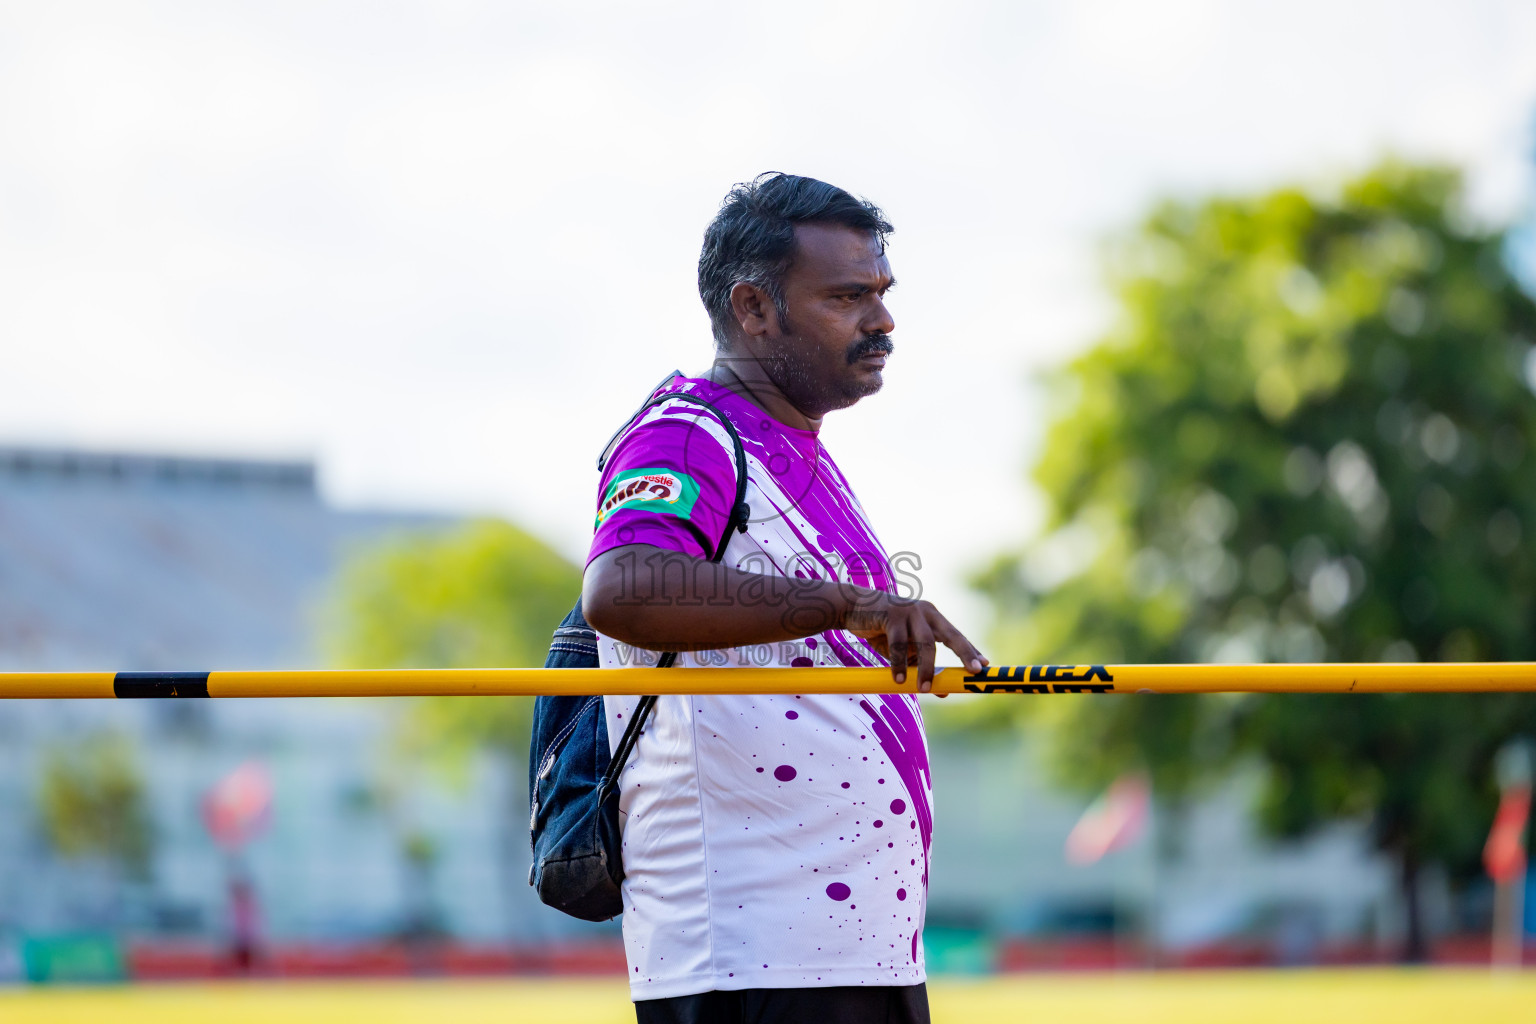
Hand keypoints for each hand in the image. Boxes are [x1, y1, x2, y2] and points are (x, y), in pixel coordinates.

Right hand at [843, 593, 987, 693]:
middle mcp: (926, 612)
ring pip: (925, 643)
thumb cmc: (882, 629)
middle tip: (974, 671)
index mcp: (932, 618)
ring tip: (925, 689)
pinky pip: (899, 644)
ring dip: (927, 668)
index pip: (956, 636)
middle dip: (965, 653)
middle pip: (951, 635)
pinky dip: (899, 664)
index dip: (971, 650)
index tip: (985, 666)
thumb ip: (921, 666)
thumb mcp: (904, 650)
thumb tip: (942, 692)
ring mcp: (909, 611)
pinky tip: (899, 679)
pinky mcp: (892, 615)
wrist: (853, 607)